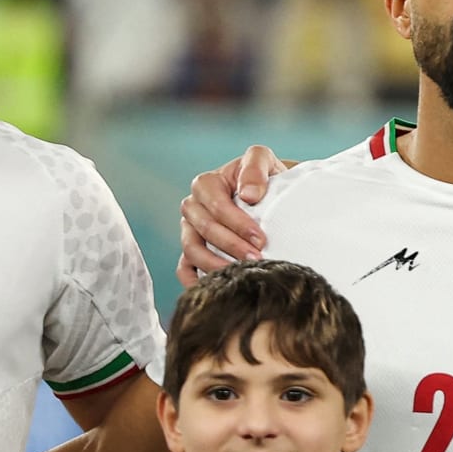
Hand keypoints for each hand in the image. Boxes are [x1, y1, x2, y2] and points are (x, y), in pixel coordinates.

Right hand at [176, 145, 287, 286]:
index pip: (216, 206)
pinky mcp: (192, 250)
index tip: (261, 239)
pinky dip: (193, 280)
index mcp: (206, 184)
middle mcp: (193, 207)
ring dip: (215, 265)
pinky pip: (184, 268)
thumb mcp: (264, 161)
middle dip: (231, 246)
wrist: (269, 193)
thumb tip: (248, 195)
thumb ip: (255, 169)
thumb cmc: (265, 176)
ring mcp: (190, 230)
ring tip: (241, 275)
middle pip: (203, 231)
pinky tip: (214, 290)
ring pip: (191, 251)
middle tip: (256, 260)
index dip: (237, 224)